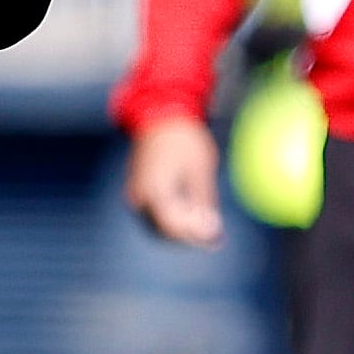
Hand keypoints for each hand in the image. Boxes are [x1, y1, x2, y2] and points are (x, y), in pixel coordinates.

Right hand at [127, 115, 225, 247]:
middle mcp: (139, 197)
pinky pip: (153, 215)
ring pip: (157, 227)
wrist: (160, 114)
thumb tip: (212, 230)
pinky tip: (192, 215)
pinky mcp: (137, 190)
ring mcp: (135, 194)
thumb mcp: (201, 171)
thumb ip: (204, 203)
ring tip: (207, 229)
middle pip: (163, 232)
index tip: (217, 240)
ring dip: (181, 231)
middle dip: (190, 237)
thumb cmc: (184, 139)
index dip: (195, 237)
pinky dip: (172, 220)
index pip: (173, 228)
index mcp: (155, 191)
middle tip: (216, 239)